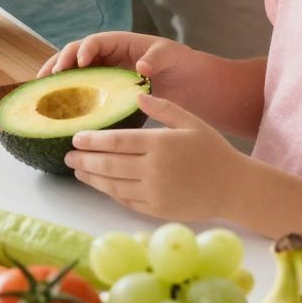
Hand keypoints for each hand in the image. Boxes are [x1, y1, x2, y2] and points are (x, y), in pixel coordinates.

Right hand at [40, 33, 214, 97]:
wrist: (189, 84)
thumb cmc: (180, 63)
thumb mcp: (170, 55)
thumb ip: (155, 59)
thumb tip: (140, 68)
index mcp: (119, 42)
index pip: (94, 42)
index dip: (83, 50)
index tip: (79, 63)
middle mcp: (107, 56)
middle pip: (75, 55)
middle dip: (59, 63)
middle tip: (48, 78)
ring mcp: (103, 74)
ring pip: (72, 73)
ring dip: (56, 80)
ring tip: (40, 92)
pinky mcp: (104, 92)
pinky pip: (81, 91)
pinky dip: (67, 97)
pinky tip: (57, 111)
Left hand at [64, 94, 248, 222]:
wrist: (234, 188)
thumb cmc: (213, 150)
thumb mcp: (191, 121)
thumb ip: (163, 107)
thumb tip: (137, 92)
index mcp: (160, 144)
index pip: (117, 142)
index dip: (93, 140)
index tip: (76, 136)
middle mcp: (154, 170)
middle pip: (109, 164)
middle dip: (85, 159)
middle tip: (68, 153)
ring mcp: (154, 193)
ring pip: (113, 185)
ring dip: (92, 177)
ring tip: (77, 169)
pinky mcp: (156, 210)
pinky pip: (126, 200)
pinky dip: (110, 192)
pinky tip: (101, 184)